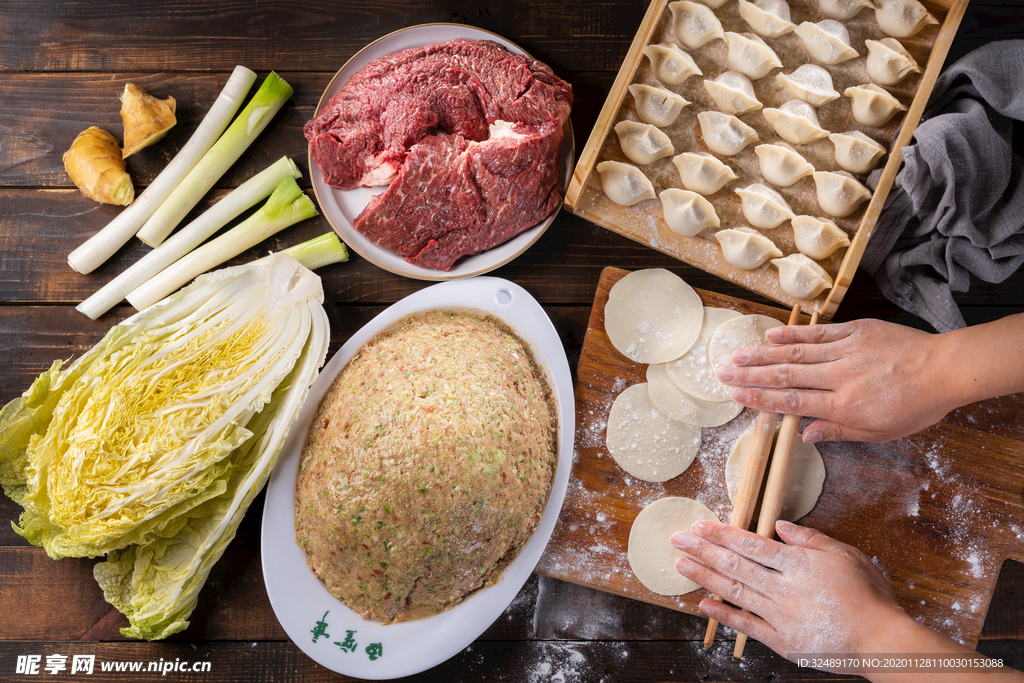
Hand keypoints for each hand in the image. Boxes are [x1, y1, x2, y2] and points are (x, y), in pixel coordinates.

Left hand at [671, 519, 907, 670]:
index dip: (723, 534)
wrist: (882, 642)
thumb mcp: (846, 555)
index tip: (700, 525)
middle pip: (735, 565)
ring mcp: (780, 616)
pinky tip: (703, 604)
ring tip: (681, 565)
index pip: (751, 545)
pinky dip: (723, 615)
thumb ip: (810, 539)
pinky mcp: (781, 641)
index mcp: (799, 564)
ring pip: (735, 592)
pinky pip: (746, 626)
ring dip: (705, 577)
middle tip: (678, 538)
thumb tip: (780, 526)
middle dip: (704, 549)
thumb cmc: (869, 596)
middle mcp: (784, 588)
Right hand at [714, 319, 954, 442]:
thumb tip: (806, 435)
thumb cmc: (917, 405)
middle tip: (721, 373)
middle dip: (749, 375)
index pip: (792, 402)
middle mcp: (840, 377)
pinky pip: (819, 332)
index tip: (734, 394)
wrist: (946, 370)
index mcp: (844, 406)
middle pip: (785, 376)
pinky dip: (793, 333)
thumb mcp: (881, 432)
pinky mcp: (856, 331)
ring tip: (735, 355)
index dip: (759, 398)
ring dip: (762, 354)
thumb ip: (840, 432)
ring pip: (796, 353)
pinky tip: (771, 335)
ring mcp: (846, 351)